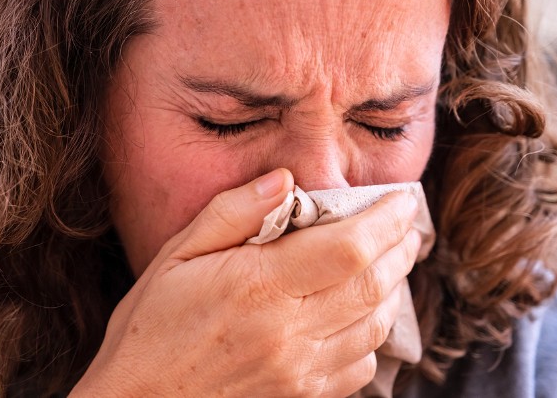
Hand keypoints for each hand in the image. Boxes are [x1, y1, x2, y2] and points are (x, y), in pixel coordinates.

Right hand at [70, 168, 419, 396]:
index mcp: (258, 287)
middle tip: (406, 223)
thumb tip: (284, 179)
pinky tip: (360, 310)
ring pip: (376, 324)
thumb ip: (234, 212)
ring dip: (392, 286)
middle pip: (373, 283)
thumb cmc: (151, 325)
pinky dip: (372, 330)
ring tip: (392, 258)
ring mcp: (300, 370)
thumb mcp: (177, 255)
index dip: (386, 219)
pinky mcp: (301, 395)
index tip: (400, 199)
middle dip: (400, 247)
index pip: (348, 247)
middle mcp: (288, 333)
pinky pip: (361, 364)